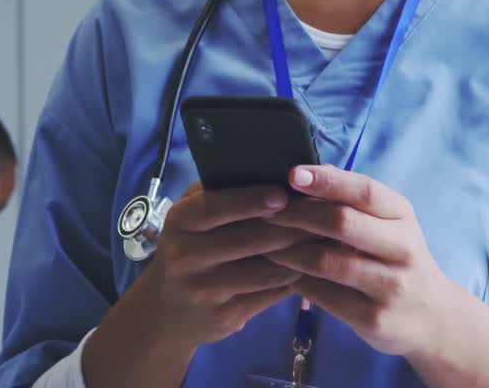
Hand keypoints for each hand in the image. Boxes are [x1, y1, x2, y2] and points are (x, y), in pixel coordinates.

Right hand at [134, 181, 312, 347]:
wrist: (166, 310)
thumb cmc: (187, 249)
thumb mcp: (188, 217)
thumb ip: (217, 192)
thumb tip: (267, 172)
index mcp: (178, 222)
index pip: (214, 207)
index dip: (251, 200)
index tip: (284, 193)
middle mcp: (186, 256)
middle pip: (249, 239)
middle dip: (291, 226)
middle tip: (322, 214)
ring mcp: (204, 289)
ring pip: (265, 269)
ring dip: (300, 254)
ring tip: (323, 238)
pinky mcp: (224, 316)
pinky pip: (268, 294)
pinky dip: (293, 279)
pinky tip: (310, 266)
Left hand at [263, 165, 455, 358]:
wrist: (434, 318)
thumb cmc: (396, 257)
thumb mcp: (387, 223)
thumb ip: (351, 199)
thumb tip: (307, 171)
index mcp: (402, 216)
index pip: (364, 191)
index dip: (327, 181)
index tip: (293, 174)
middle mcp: (402, 248)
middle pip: (342, 222)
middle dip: (298, 214)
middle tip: (267, 212)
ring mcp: (390, 286)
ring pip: (328, 262)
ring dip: (289, 250)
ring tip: (266, 243)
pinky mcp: (373, 318)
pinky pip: (324, 295)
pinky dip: (297, 280)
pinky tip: (282, 273)